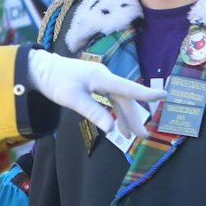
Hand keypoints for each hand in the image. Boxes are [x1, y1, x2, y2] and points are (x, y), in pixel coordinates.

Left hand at [24, 49, 160, 136]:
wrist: (41, 69)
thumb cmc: (56, 82)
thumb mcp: (73, 99)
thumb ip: (93, 112)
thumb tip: (111, 129)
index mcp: (102, 78)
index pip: (128, 88)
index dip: (146, 94)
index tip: (165, 96)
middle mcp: (105, 77)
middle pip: (125, 98)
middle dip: (134, 117)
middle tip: (142, 136)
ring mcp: (100, 80)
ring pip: (118, 100)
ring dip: (125, 116)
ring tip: (130, 135)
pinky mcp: (95, 84)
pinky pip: (111, 99)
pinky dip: (115, 112)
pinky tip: (116, 125)